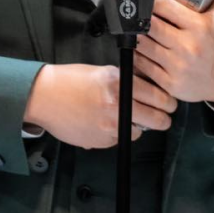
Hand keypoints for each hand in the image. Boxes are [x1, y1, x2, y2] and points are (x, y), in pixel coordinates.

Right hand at [23, 63, 178, 149]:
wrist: (44, 96)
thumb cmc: (70, 80)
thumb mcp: (102, 72)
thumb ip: (125, 80)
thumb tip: (147, 88)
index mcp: (118, 83)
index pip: (157, 95)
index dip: (168, 101)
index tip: (170, 102)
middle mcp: (116, 105)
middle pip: (157, 119)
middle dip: (164, 118)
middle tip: (164, 116)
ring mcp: (108, 125)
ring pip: (139, 132)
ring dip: (139, 126)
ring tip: (132, 119)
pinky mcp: (100, 141)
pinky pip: (120, 139)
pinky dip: (119, 133)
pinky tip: (108, 123)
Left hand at [134, 0, 213, 102]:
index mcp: (199, 26)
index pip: (162, 6)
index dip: (157, 3)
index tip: (159, 6)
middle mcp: (187, 47)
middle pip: (149, 26)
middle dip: (145, 21)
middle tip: (147, 20)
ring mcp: (176, 66)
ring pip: (142, 45)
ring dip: (140, 38)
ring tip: (145, 34)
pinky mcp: (168, 83)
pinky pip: (142, 65)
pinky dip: (140, 56)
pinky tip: (146, 51)